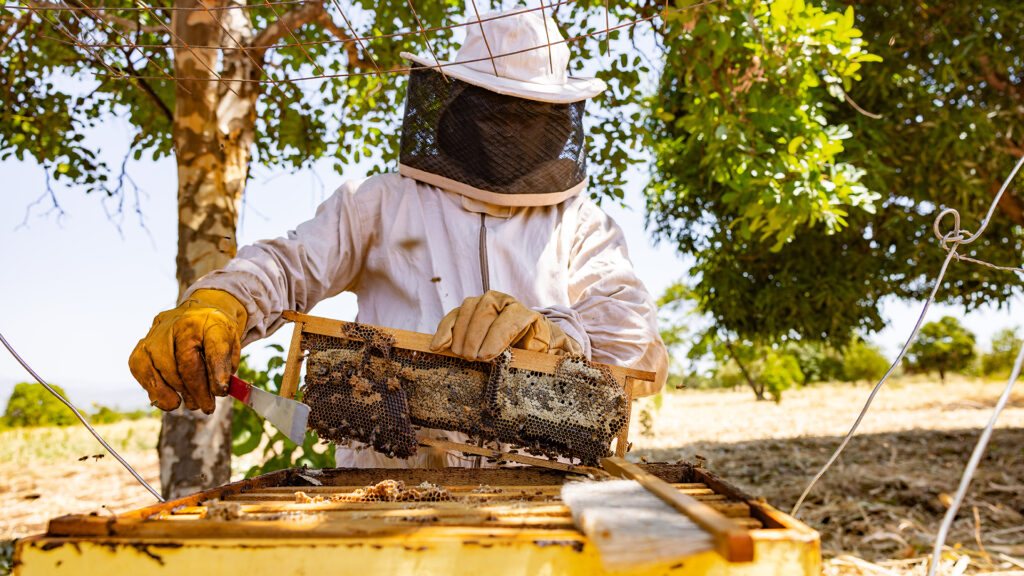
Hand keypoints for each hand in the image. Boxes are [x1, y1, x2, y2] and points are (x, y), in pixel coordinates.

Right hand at [128, 289, 246, 413]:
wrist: (199, 314)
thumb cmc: (216, 337)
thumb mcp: (231, 347)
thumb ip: (226, 368)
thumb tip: (217, 391)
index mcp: (211, 321)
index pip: (215, 346)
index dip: (217, 371)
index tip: (221, 391)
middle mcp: (182, 322)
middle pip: (185, 359)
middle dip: (196, 389)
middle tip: (207, 406)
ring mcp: (159, 331)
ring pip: (160, 365)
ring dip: (175, 391)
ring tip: (191, 404)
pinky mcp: (143, 342)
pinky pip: (139, 367)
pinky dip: (154, 388)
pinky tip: (168, 399)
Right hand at [429, 290, 581, 360]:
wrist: (531, 345)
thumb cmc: (541, 353)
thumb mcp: (554, 355)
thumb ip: (563, 355)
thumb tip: (576, 359)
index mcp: (529, 315)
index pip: (512, 317)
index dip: (498, 335)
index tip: (488, 357)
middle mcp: (507, 304)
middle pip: (488, 308)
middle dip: (477, 333)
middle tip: (472, 358)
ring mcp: (485, 306)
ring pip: (469, 308)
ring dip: (461, 332)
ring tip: (459, 355)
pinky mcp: (468, 314)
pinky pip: (454, 315)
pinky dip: (445, 329)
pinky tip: (438, 346)